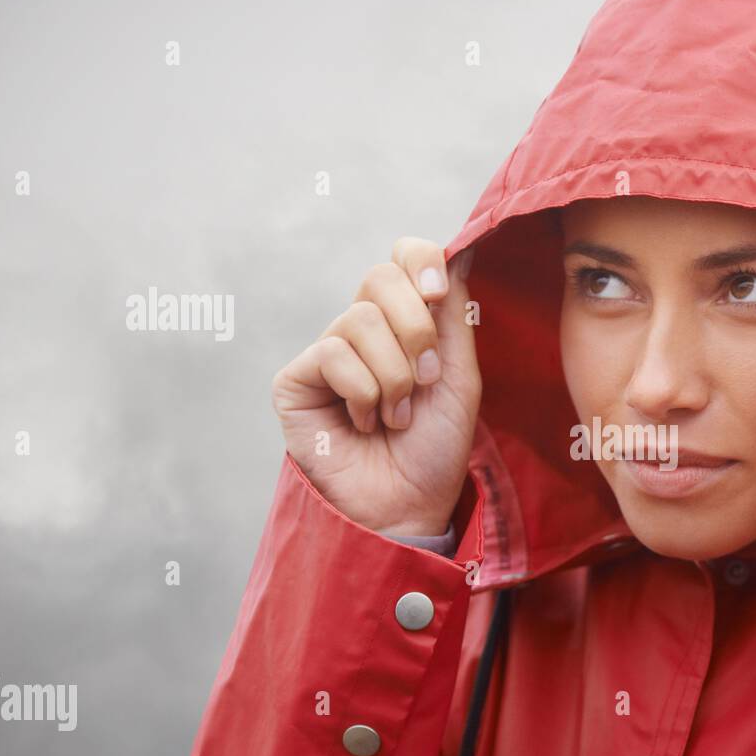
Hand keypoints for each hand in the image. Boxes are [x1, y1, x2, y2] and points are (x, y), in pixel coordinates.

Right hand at [271, 238, 480, 536]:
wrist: (409, 505)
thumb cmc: (435, 447)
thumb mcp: (460, 376)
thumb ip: (454, 316)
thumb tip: (457, 249)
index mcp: (403, 321)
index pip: (402, 257)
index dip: (420, 262)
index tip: (438, 295)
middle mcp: (361, 330)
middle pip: (379, 278)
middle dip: (416, 332)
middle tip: (425, 381)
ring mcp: (327, 353)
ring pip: (359, 320)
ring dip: (394, 377)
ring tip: (397, 416)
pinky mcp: (296, 379)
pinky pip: (333, 353)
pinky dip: (363, 393)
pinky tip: (365, 424)